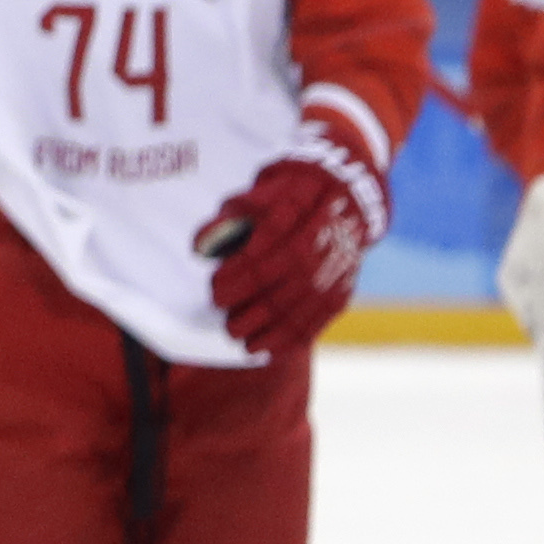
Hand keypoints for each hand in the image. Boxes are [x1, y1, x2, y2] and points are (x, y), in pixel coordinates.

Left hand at [199, 139, 385, 357]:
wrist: (342, 195)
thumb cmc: (282, 198)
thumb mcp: (252, 197)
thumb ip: (225, 221)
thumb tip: (201, 247)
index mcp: (296, 209)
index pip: (264, 247)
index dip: (238, 272)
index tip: (214, 287)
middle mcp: (320, 239)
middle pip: (284, 278)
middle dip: (250, 301)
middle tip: (223, 314)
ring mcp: (334, 267)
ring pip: (303, 302)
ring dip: (268, 327)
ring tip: (240, 337)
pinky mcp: (341, 290)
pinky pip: (319, 319)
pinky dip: (292, 338)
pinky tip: (267, 348)